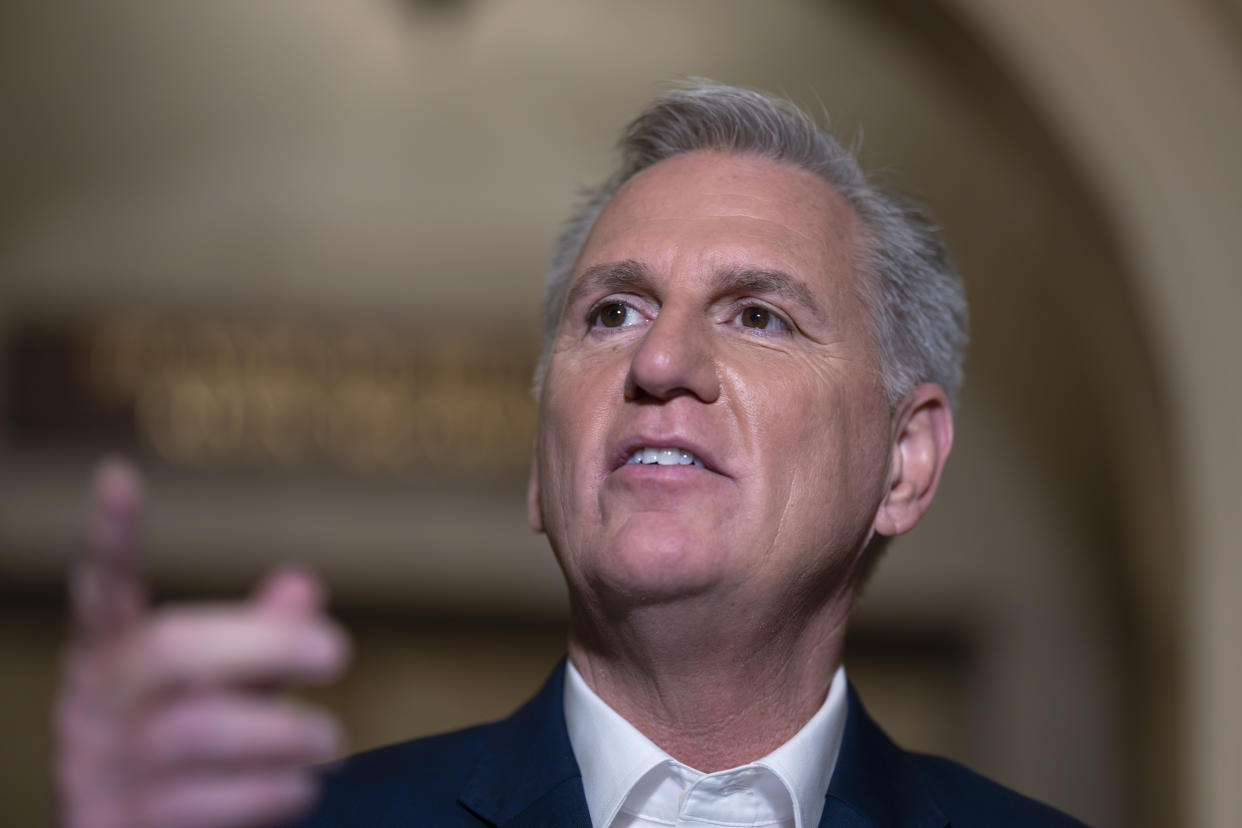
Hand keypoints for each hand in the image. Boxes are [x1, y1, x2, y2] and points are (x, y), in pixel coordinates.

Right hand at [56, 459, 351, 827]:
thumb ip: (258, 640)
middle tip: (338, 654)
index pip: (103, 589)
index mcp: (110, 658)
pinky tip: (302, 787)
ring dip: (283, 734)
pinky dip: (269, 792)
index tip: (118, 477)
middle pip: (171, 652)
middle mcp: (91, 705)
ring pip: (194, 732)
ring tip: (330, 742)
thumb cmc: (192, 758)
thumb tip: (302, 584)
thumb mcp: (227, 691)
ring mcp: (97, 768)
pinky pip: (201, 804)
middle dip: (266, 647)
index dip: (109, 538)